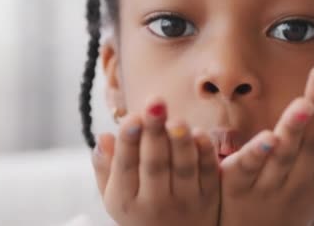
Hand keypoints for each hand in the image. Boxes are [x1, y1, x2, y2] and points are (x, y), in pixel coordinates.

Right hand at [91, 98, 220, 225]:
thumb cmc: (141, 210)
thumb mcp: (115, 196)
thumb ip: (106, 167)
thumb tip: (104, 136)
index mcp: (125, 200)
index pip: (125, 167)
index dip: (129, 141)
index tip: (132, 115)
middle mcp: (154, 204)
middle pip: (154, 165)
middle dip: (154, 133)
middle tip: (156, 103)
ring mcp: (185, 202)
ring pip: (183, 168)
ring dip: (180, 142)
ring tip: (176, 119)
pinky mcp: (209, 200)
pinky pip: (209, 173)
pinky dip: (205, 153)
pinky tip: (200, 132)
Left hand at [219, 64, 313, 225]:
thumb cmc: (289, 205)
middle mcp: (298, 186)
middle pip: (310, 144)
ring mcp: (268, 188)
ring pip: (284, 155)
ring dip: (295, 128)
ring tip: (304, 103)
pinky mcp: (237, 188)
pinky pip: (248, 168)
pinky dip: (258, 152)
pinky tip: (267, 136)